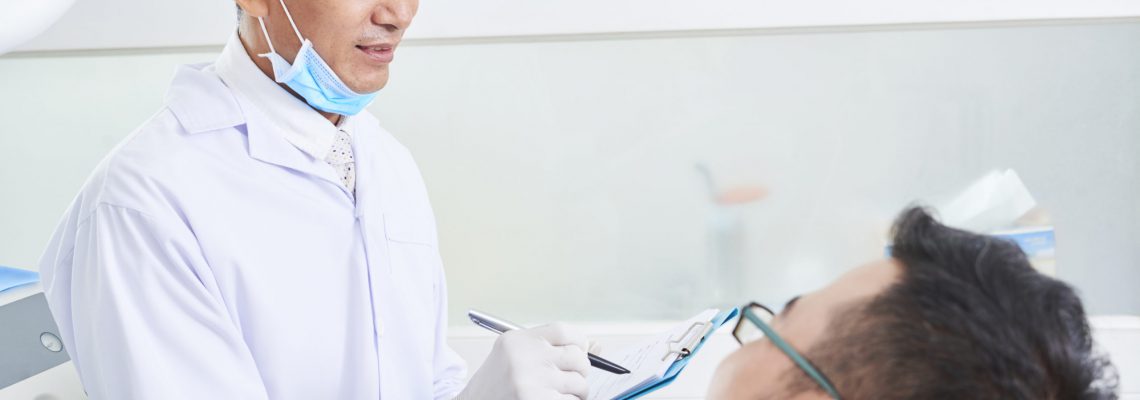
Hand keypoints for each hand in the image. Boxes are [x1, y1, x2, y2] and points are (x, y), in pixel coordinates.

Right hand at [458, 322, 591, 399]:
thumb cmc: (497, 387)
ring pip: (580, 384)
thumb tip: (596, 346)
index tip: (580, 351)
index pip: (564, 331)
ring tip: (556, 395)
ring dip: (576, 393)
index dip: (579, 342)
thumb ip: (551, 349)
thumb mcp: (515, 359)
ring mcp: (531, 382)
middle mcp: (524, 358)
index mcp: (517, 341)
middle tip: (568, 380)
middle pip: (577, 357)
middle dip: (579, 372)